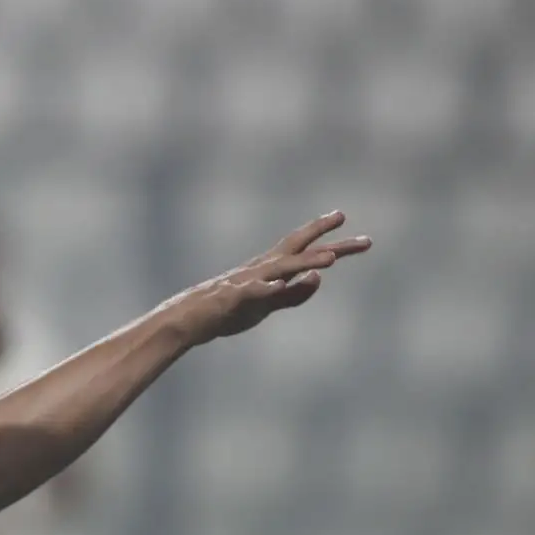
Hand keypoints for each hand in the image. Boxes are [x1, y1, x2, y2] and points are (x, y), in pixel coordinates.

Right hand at [169, 211, 371, 344]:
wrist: (192, 318)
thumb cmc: (231, 309)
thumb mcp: (269, 302)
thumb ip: (295, 293)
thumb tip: (319, 277)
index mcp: (271, 267)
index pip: (303, 247)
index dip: (324, 234)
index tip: (343, 217)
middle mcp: (264, 268)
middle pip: (296, 246)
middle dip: (319, 233)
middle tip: (343, 218)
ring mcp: (249, 281)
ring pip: (281, 267)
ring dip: (305, 261)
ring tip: (330, 258)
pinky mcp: (235, 298)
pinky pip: (253, 293)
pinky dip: (267, 288)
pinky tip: (279, 285)